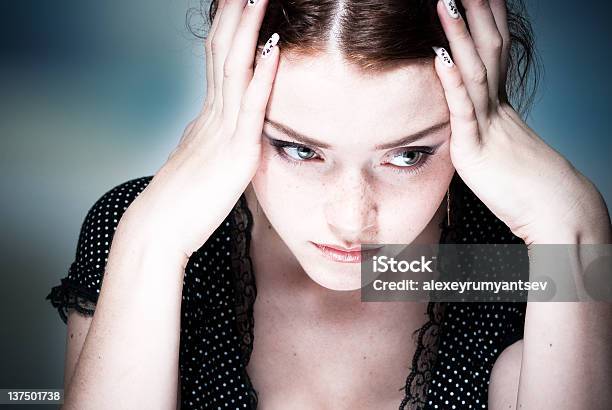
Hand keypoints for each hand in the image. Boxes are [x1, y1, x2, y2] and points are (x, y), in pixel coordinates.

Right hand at [122, 0, 279, 257]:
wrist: (160, 229)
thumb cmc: (181, 203)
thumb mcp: (200, 161)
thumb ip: (212, 139)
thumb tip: (222, 128)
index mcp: (207, 117)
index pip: (219, 59)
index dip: (230, 28)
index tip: (240, 2)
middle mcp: (212, 114)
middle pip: (224, 51)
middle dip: (236, 15)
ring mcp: (222, 130)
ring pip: (235, 67)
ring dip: (249, 29)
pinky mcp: (234, 151)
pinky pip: (250, 106)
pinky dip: (262, 74)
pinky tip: (273, 47)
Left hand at [433, 0, 610, 243]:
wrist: (554, 211)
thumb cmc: (529, 186)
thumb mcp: (503, 149)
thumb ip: (485, 129)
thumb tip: (472, 122)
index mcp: (501, 105)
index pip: (494, 51)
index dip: (486, 19)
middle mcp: (497, 107)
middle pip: (487, 49)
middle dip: (475, 13)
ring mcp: (488, 124)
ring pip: (474, 70)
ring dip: (459, 34)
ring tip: (445, 1)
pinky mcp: (475, 148)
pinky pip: (463, 109)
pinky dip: (452, 81)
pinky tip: (441, 55)